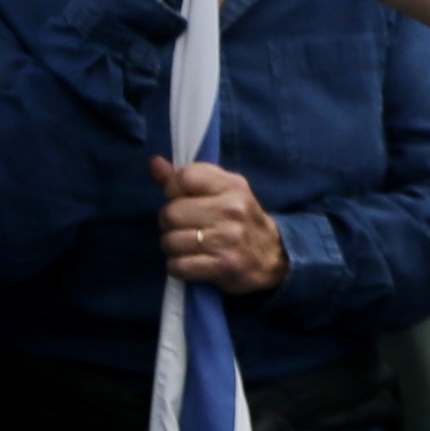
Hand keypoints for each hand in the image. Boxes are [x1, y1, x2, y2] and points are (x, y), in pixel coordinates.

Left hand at [156, 157, 289, 292]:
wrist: (274, 257)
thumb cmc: (242, 221)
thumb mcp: (223, 192)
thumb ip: (188, 179)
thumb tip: (155, 164)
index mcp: (232, 185)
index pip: (185, 177)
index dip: (172, 190)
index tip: (180, 200)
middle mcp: (231, 209)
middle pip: (172, 212)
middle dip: (169, 223)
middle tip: (183, 228)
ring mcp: (228, 239)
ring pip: (171, 241)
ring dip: (172, 247)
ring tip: (187, 247)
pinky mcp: (224, 266)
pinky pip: (178, 265)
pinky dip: (178, 266)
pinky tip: (191, 262)